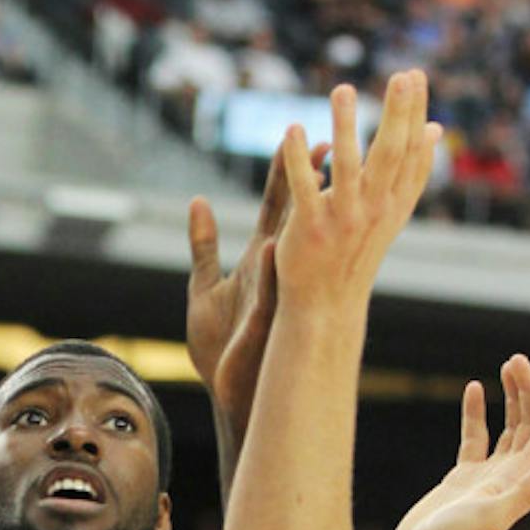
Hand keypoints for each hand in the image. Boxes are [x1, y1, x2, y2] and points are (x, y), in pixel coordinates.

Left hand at [187, 142, 328, 420]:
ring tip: (311, 184)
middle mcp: (272, 274)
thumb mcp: (203, 287)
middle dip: (308, 182)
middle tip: (331, 140)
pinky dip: (268, 272)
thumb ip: (203, 245)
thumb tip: (198, 202)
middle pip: (292, 219)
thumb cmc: (219, 345)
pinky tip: (272, 247)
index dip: (288, 171)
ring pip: (288, 252)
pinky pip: (266, 294)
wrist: (228, 395)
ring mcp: (269, 298)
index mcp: (258, 261)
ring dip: (299, 221)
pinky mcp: (258, 325)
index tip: (302, 133)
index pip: (277, 207)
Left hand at [274, 70, 439, 314]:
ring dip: (346, 126)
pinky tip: (292, 129)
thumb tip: (435, 129)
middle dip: (397, 113)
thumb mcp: (390, 212)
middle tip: (401, 74)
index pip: (412, 152)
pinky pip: (305, 189)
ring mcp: (343, 220)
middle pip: (390, 155)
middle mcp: (374, 210)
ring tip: (342, 89)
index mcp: (394, 203)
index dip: (415, 114)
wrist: (326, 304)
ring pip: (348, 166)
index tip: (415, 75)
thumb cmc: (356, 251)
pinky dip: (299, 159)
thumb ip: (410, 170)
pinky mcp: (310, 229)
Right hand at [389, 355, 529, 529]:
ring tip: (507, 365)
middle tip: (519, 360)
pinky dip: (477, 412)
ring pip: (509, 428)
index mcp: (521, 480)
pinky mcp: (463, 478)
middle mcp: (511, 476)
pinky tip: (474, 389)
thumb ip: (524, 493)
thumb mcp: (489, 516)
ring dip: (512, 396)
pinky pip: (477, 437)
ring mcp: (488, 476)